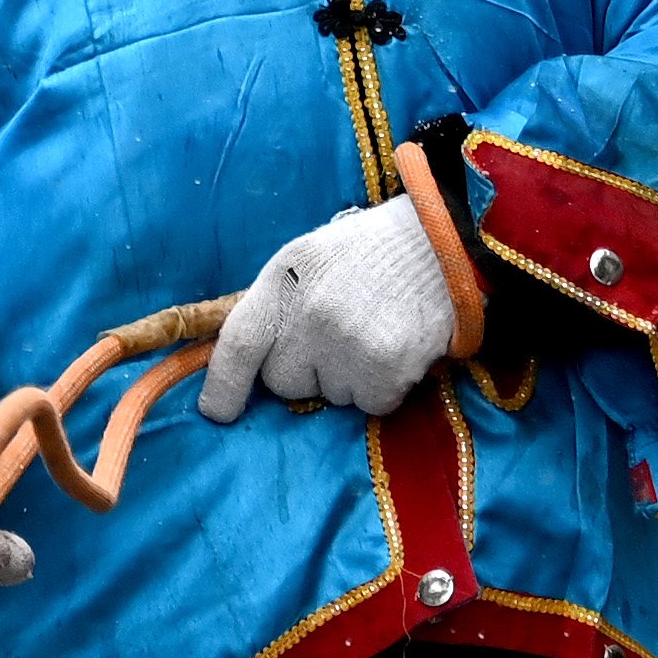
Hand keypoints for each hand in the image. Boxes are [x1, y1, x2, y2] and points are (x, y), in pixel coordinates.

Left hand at [198, 194, 459, 424]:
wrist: (440, 245)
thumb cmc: (368, 255)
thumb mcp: (306, 262)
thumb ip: (277, 306)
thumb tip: (251, 361)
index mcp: (282, 281)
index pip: (239, 342)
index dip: (224, 383)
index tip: (217, 412)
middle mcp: (308, 315)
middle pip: (284, 382)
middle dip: (305, 372)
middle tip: (336, 340)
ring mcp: (347, 343)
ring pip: (332, 396)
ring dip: (348, 378)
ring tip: (373, 334)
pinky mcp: (386, 368)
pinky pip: (371, 404)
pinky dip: (383, 388)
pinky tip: (397, 351)